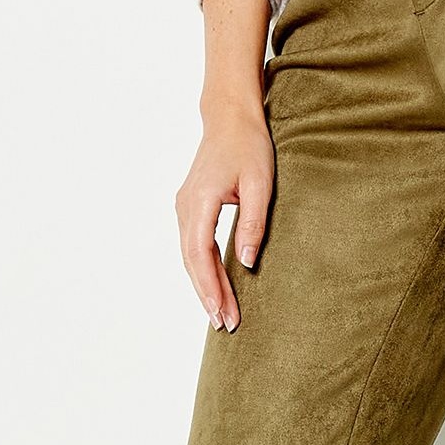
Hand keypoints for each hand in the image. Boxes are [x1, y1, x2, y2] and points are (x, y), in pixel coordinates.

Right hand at [174, 99, 271, 331]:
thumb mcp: (259, 183)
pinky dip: (203, 270)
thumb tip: (247, 263)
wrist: (230, 119)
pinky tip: (215, 288)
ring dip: (205, 286)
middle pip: (192, 261)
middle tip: (224, 325)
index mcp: (200, 200)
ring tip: (222, 314)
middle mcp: (185, 206)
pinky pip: (193, 247)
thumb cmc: (249, 146)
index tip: (222, 312)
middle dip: (208, 295)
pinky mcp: (190, 209)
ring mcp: (184, 207)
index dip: (210, 286)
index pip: (200, 253)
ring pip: (190, 257)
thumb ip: (253, 223)